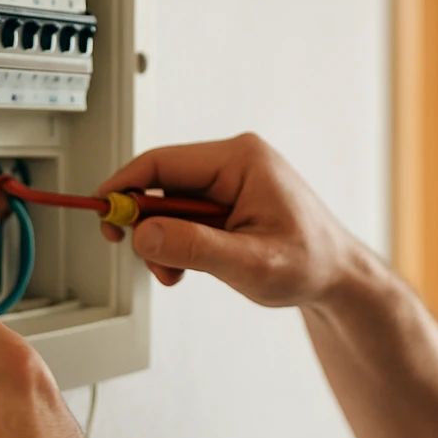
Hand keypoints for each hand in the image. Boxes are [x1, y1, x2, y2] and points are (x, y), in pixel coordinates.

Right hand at [97, 133, 360, 307]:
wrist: (337, 277)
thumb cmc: (311, 264)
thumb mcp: (251, 263)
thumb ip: (196, 248)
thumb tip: (144, 234)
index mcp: (242, 160)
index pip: (162, 162)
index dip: (123, 188)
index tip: (99, 213)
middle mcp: (235, 162)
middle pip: (161, 183)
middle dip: (147, 226)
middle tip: (149, 262)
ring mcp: (231, 180)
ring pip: (168, 203)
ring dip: (163, 240)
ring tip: (177, 274)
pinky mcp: (228, 199)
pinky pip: (184, 215)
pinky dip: (177, 243)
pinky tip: (189, 267)